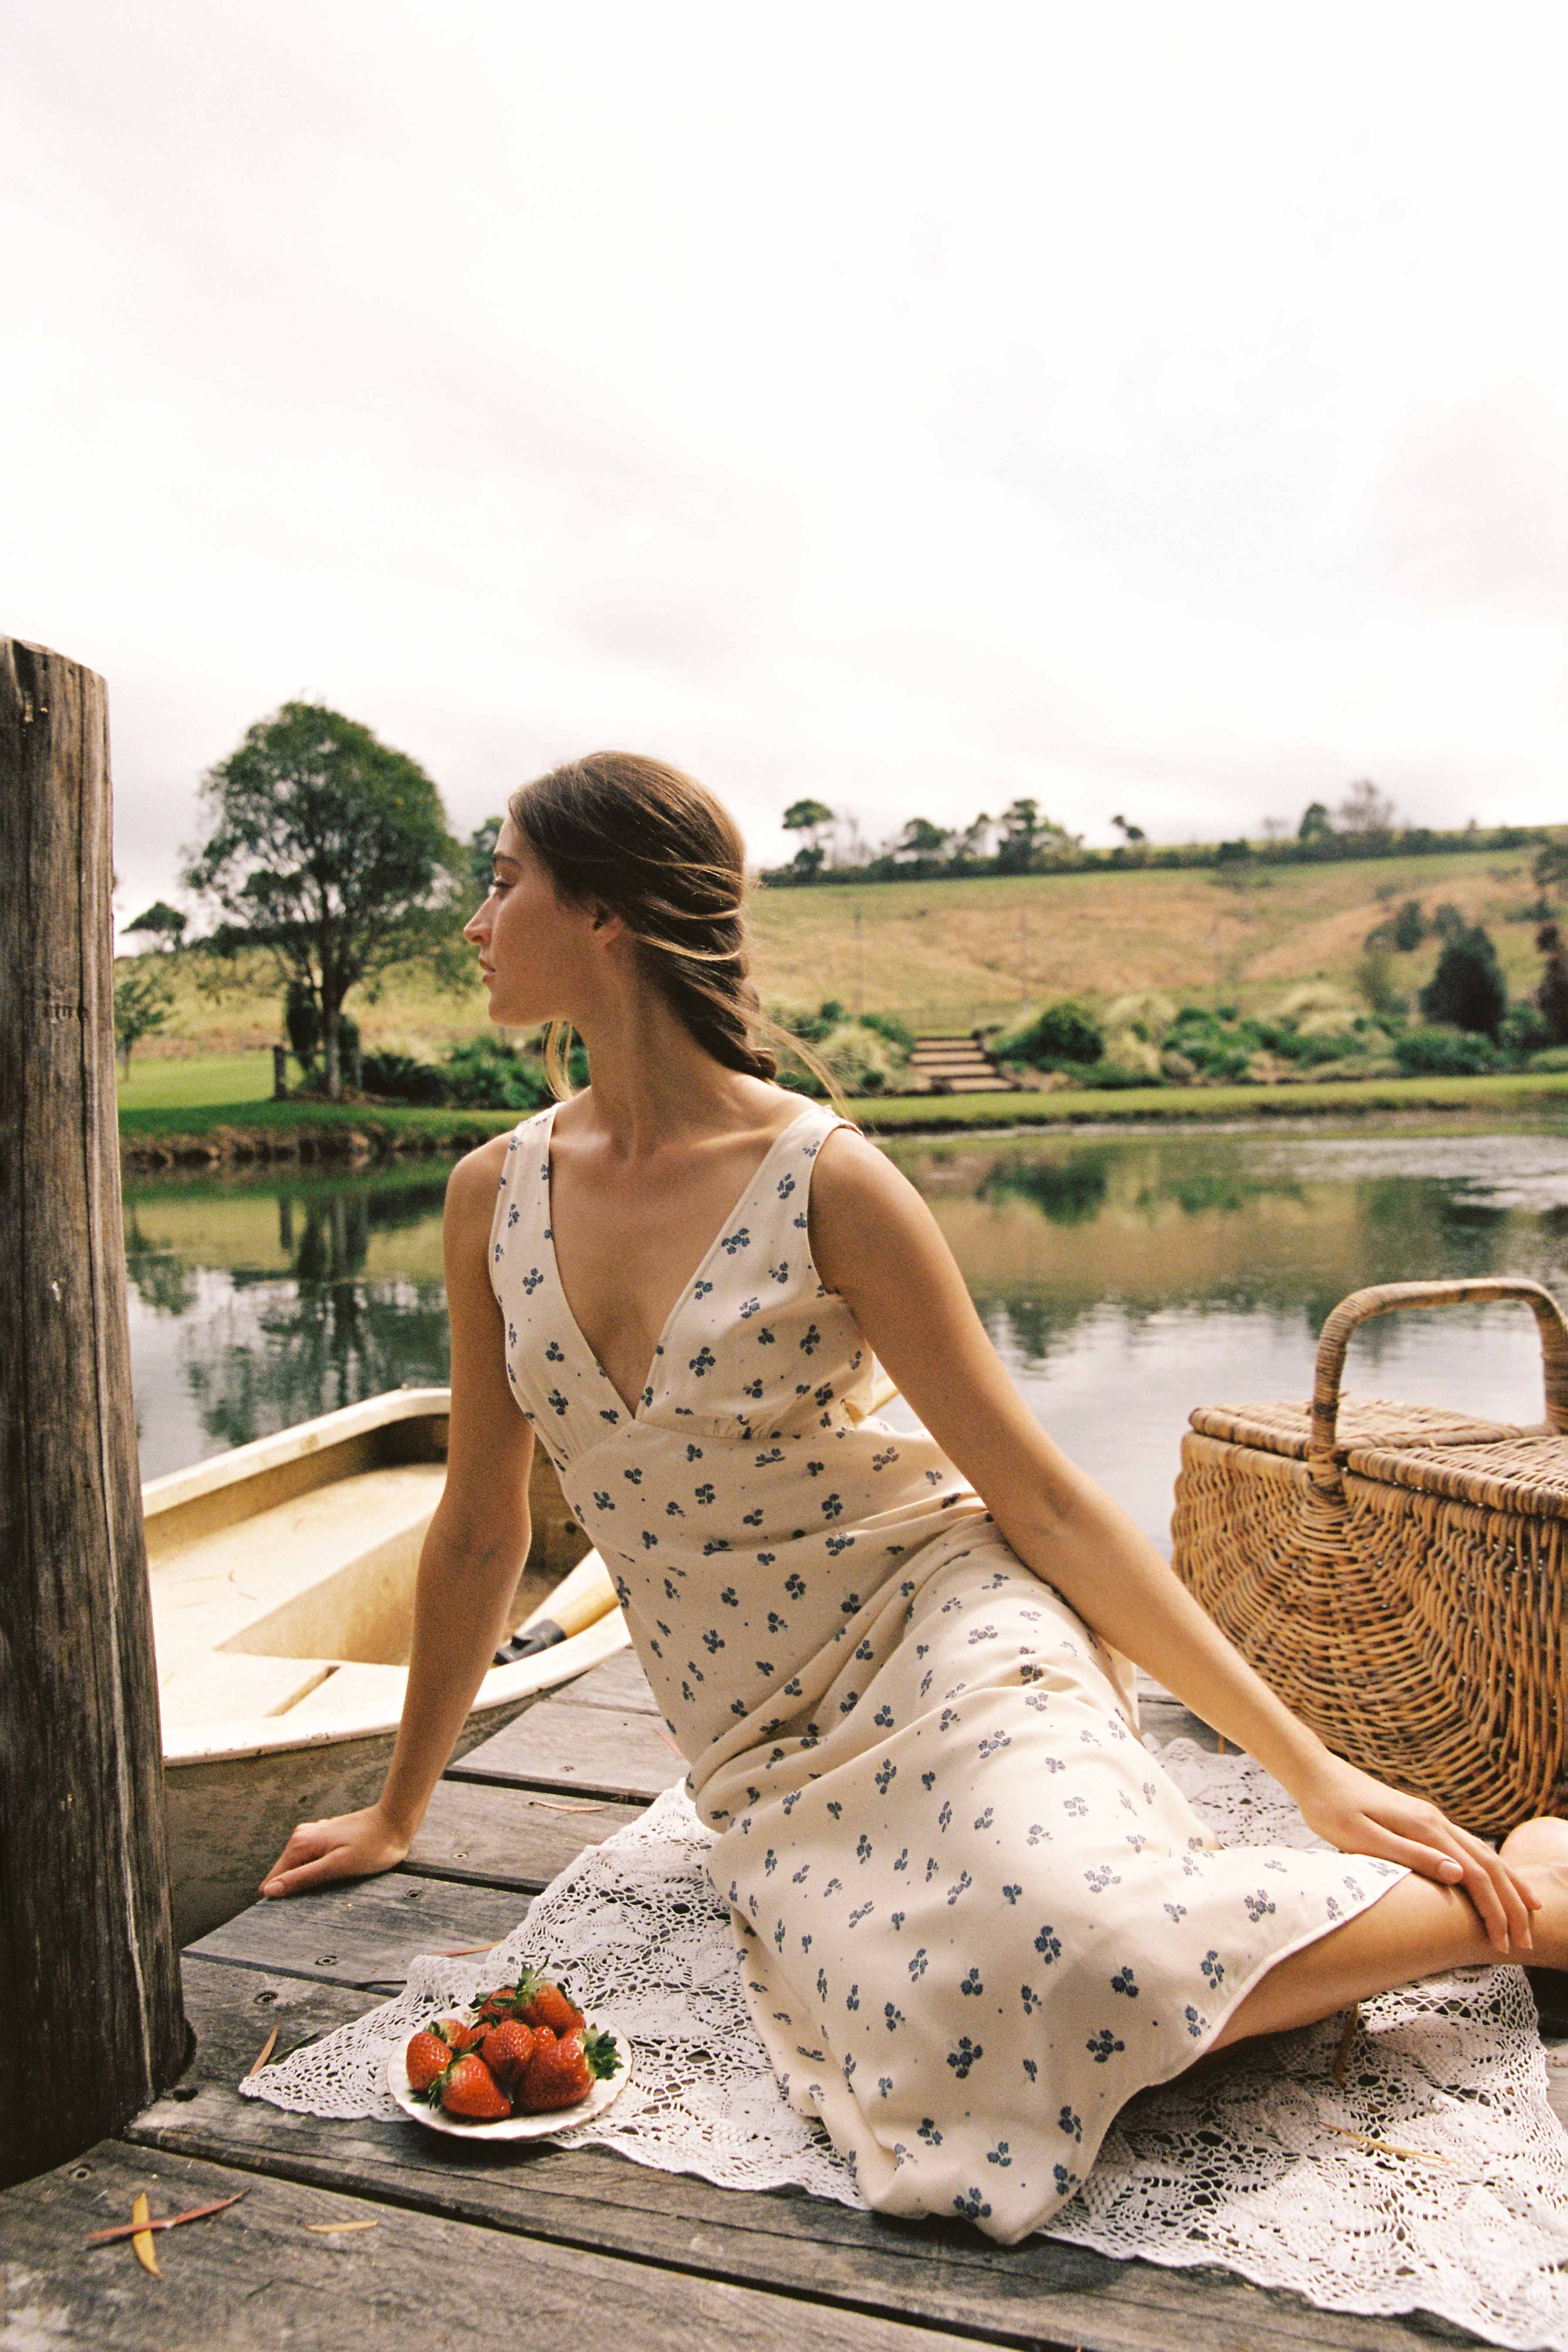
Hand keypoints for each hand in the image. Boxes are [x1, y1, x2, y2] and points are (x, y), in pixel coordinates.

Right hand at [259, 1804, 410, 1899]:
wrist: (395, 1821)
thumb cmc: (372, 1847)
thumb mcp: (336, 1867)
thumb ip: (302, 1878)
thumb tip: (269, 1891)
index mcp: (299, 1844)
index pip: (274, 1879)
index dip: (279, 1898)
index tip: (291, 1914)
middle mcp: (301, 1836)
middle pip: (285, 1873)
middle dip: (294, 1890)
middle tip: (315, 1903)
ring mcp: (314, 1835)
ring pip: (298, 1867)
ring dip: (307, 1882)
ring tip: (327, 1891)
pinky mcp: (326, 1837)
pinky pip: (311, 1860)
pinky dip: (317, 1872)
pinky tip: (332, 1879)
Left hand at [1292, 1755, 1539, 1956]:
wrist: (1317, 1776)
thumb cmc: (1332, 1810)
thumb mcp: (1364, 1838)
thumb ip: (1411, 1856)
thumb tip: (1459, 1875)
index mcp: (1425, 1828)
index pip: (1475, 1876)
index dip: (1494, 1911)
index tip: (1504, 1944)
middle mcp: (1436, 1821)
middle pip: (1489, 1864)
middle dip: (1512, 1903)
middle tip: (1526, 1940)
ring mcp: (1431, 1818)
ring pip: (1483, 1852)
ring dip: (1507, 1884)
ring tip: (1527, 1911)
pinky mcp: (1423, 1819)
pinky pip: (1467, 1845)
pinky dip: (1489, 1866)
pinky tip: (1494, 1878)